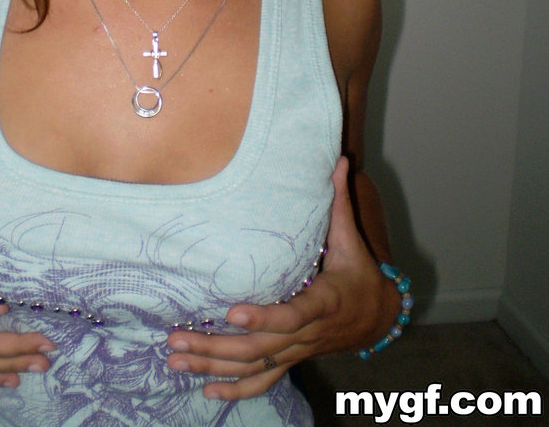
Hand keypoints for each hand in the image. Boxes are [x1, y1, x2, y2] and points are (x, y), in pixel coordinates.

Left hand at [165, 157, 399, 399]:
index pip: (293, 314)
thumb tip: (340, 159)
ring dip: (212, 366)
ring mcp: (297, 351)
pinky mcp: (291, 359)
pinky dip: (235, 389)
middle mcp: (307, 333)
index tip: (233, 312)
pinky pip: (262, 380)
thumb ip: (340, 201)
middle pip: (260, 347)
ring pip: (253, 366)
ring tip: (174, 359)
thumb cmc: (359, 273)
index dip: (265, 317)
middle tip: (176, 337)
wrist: (378, 317)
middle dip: (216, 345)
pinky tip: (206, 392)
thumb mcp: (352, 239)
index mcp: (324, 301)